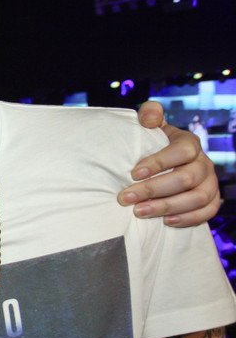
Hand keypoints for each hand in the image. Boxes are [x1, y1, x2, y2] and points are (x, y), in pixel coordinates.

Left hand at [119, 101, 220, 226]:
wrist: (167, 162)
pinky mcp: (211, 200)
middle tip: (126, 198)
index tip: (133, 173)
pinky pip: (208, 212)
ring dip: (167, 207)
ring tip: (139, 212)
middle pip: (186, 178)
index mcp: (189, 143)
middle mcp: (203, 163)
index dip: (159, 162)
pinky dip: (188, 218)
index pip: (182, 151)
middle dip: (154, 189)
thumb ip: (149, 115)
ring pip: (197, 198)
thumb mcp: (150, 126)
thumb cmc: (153, 144)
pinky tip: (165, 222)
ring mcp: (210, 183)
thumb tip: (149, 117)